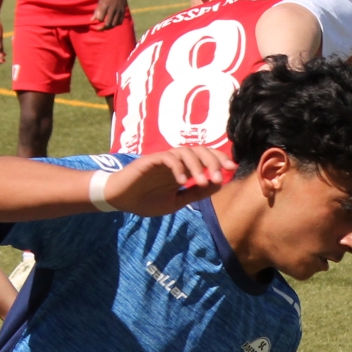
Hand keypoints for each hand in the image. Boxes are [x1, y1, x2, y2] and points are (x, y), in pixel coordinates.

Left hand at [91, 0, 130, 30]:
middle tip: (100, 27)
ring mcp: (118, 11)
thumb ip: (96, 11)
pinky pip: (120, 22)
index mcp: (105, 5)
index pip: (100, 18)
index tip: (98, 18)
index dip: (99, 19)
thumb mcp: (100, 1)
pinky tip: (112, 23)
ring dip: (109, 26)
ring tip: (106, 26)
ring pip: (114, 24)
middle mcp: (112, 9)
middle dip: (103, 27)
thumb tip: (92, 20)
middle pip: (107, 23)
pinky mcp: (123, 12)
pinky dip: (116, 24)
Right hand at [104, 147, 232, 215]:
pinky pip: (167, 158)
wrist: (120, 200)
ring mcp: (162, 159)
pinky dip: (177, 168)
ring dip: (196, 166)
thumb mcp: (176, 201)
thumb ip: (196, 193)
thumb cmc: (146, 200)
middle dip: (212, 161)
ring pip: (184, 152)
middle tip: (218, 177)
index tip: (231, 169)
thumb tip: (219, 184)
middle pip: (198, 150)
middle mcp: (174, 160)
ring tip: (202, 181)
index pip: (204, 156)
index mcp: (182, 168)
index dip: (219, 159)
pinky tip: (181, 182)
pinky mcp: (149, 161)